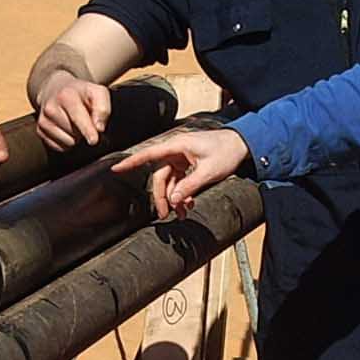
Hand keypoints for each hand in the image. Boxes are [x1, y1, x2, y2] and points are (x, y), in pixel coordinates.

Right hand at [34, 69, 111, 150]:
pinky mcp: (40, 131)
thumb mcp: (97, 92)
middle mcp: (51, 108)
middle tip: (84, 118)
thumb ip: (102, 108)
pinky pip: (60, 147)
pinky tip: (66, 129)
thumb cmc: (80, 93)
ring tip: (74, 123)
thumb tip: (99, 128)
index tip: (93, 140)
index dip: (87, 130)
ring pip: (68, 143)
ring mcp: (43, 120)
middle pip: (75, 134)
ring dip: (76, 137)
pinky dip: (67, 142)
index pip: (77, 117)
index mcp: (66, 96)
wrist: (56, 89)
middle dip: (84, 131)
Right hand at [112, 128, 249, 218]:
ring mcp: (183, 159)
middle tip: (166, 214)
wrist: (243, 145)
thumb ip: (189, 186)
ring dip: (175, 199)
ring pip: (171, 182)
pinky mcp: (189, 165)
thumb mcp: (208, 171)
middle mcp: (177, 152)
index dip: (131, 162)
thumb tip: (173, 200)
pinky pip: (180, 182)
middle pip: (161, 177)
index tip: (116, 169)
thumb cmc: (227, 151)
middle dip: (163, 197)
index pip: (149, 154)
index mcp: (178, 146)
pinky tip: (189, 205)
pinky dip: (183, 194)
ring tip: (183, 213)